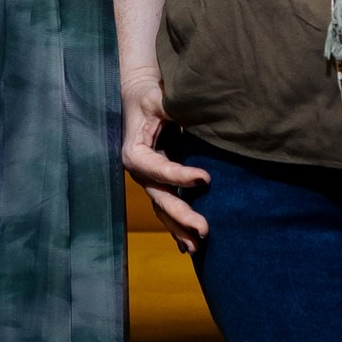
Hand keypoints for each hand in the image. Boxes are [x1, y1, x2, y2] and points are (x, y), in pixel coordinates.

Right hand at [121, 65, 208, 251]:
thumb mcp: (157, 98)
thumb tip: (187, 112)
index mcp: (135, 153)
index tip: (206, 178)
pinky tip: (188, 246)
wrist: (140, 96)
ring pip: (163, 209)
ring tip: (198, 246)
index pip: (158, 169)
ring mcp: (149, 181)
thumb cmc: (148, 95)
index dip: (180, 176)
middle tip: (204, 228)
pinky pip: (167, 207)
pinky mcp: (159, 183)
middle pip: (161, 198)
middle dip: (182, 215)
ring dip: (179, 228)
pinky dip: (176, 225)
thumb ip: (168, 107)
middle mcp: (140, 172)